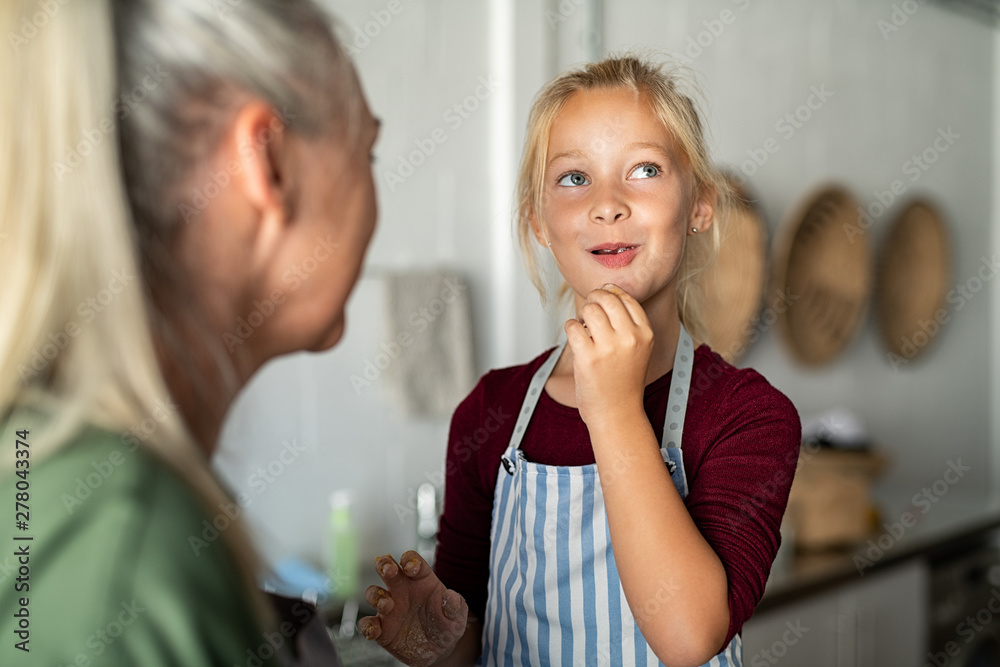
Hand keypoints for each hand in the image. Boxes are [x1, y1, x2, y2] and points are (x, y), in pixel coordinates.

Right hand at [357, 551, 468, 666]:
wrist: (439, 650)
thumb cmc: (447, 626)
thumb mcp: (457, 617)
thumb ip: (455, 605)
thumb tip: (450, 596)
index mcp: (421, 580)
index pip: (412, 561)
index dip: (410, 560)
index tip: (411, 568)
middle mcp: (402, 590)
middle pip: (387, 568)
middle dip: (384, 565)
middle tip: (388, 570)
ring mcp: (389, 608)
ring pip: (373, 593)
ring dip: (376, 596)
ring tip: (388, 605)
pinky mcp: (382, 628)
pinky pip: (368, 624)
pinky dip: (368, 626)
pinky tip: (375, 631)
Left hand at [565, 284, 652, 428]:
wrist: (617, 412)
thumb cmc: (623, 380)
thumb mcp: (638, 348)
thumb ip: (627, 321)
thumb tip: (605, 289)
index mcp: (645, 333)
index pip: (625, 297)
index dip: (609, 294)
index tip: (602, 301)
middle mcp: (629, 338)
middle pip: (605, 298)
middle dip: (593, 300)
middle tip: (589, 312)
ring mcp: (608, 348)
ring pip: (588, 309)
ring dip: (581, 316)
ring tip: (584, 328)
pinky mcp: (588, 357)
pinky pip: (572, 326)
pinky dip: (570, 329)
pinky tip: (577, 340)